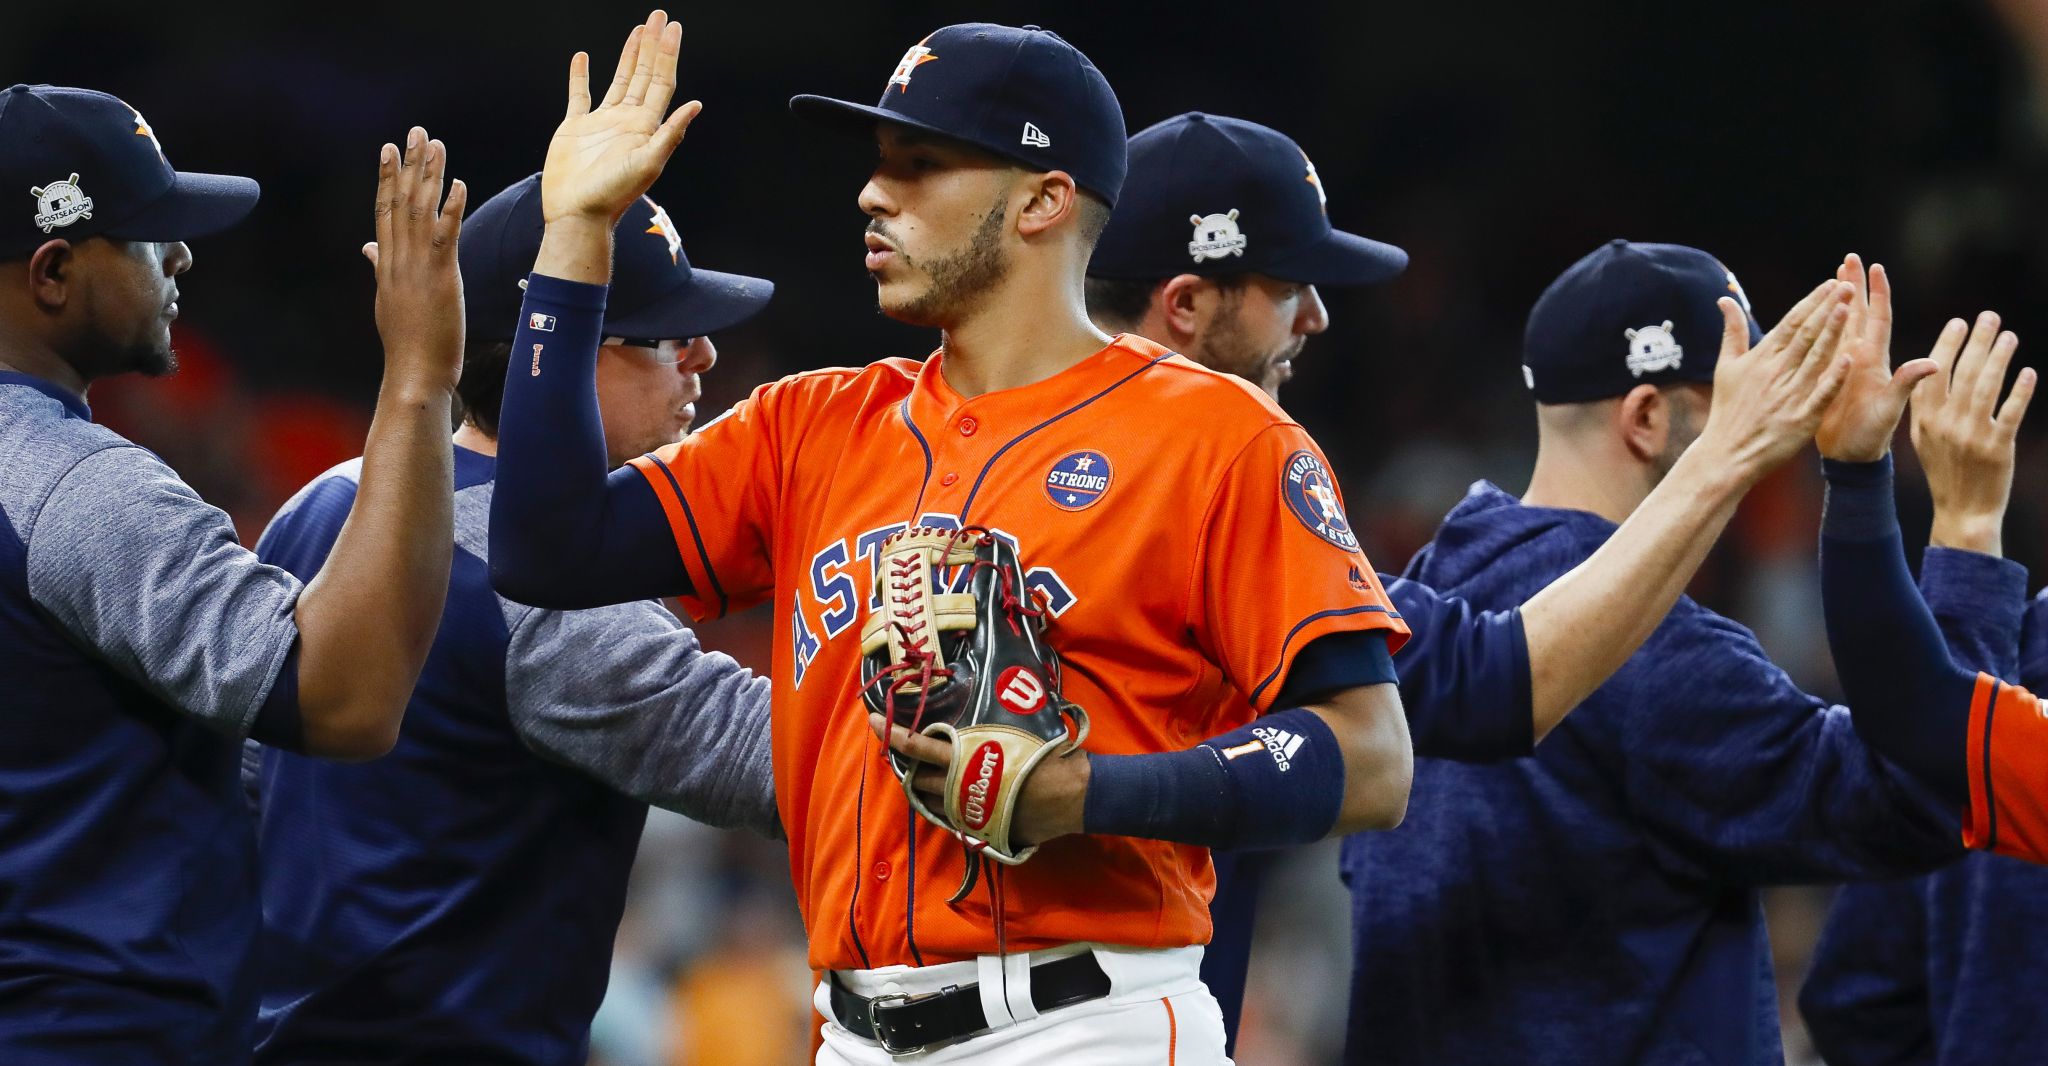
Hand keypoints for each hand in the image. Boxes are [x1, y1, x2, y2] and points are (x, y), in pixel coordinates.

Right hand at [366, 127, 466, 392]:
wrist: (414, 373)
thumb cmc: (408, 343)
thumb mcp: (389, 300)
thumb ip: (380, 268)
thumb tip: (368, 247)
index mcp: (387, 263)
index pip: (384, 210)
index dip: (386, 176)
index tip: (389, 148)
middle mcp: (397, 259)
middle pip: (400, 201)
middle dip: (408, 163)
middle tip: (415, 131)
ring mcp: (416, 267)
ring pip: (420, 211)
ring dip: (429, 175)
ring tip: (436, 144)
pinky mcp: (440, 278)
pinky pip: (445, 236)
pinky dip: (451, 208)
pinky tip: (458, 184)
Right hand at [543, 10, 698, 224]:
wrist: (578, 213)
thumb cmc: (614, 194)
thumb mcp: (648, 163)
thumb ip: (671, 133)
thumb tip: (696, 105)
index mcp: (646, 126)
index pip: (662, 82)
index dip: (668, 54)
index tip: (673, 28)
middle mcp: (628, 121)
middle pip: (645, 74)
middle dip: (653, 45)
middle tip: (659, 15)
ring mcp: (603, 123)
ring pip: (620, 80)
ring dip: (629, 55)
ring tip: (638, 30)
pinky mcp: (577, 128)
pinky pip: (580, 95)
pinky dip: (581, 76)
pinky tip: (583, 58)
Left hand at [869, 713, 1090, 847]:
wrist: (1073, 796)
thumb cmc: (1048, 758)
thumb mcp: (1014, 736)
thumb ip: (986, 738)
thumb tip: (974, 730)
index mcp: (966, 759)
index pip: (919, 746)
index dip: (893, 735)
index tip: (874, 722)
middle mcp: (960, 788)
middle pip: (918, 779)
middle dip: (907, 767)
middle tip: (902, 754)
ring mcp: (968, 812)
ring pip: (933, 802)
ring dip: (927, 789)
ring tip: (929, 776)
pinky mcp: (981, 830)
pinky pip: (955, 818)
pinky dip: (951, 806)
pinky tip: (959, 797)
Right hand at [1688, 276, 1856, 484]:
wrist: (1726, 453)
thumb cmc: (1727, 409)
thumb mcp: (1725, 367)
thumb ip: (1732, 332)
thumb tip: (1725, 300)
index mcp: (1761, 358)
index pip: (1791, 323)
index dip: (1812, 302)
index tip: (1831, 283)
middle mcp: (1775, 372)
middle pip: (1806, 335)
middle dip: (1827, 308)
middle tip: (1847, 285)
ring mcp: (1789, 395)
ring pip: (1815, 358)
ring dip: (1832, 332)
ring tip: (1848, 308)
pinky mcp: (1800, 418)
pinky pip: (1820, 394)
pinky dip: (1834, 376)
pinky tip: (1849, 358)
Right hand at [1815, 256, 1941, 461]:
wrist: (1850, 457)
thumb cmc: (1872, 435)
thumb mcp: (1891, 408)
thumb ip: (1908, 382)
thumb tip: (1935, 362)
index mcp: (1872, 359)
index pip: (1876, 318)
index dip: (1876, 293)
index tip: (1874, 267)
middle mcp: (1857, 357)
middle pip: (1855, 314)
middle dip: (1851, 285)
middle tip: (1848, 258)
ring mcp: (1840, 366)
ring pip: (1838, 325)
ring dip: (1835, 300)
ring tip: (1832, 277)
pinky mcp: (1824, 377)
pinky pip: (1818, 347)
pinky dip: (1816, 328)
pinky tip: (1810, 315)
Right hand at [1911, 311, 2033, 553]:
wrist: (1963, 511)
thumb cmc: (1946, 471)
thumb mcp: (1926, 439)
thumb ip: (1929, 407)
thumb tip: (1937, 369)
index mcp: (1923, 420)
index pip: (1932, 374)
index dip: (1945, 345)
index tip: (1958, 323)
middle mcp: (1944, 424)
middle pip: (1961, 373)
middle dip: (1976, 341)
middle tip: (1989, 316)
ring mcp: (1970, 436)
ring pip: (1986, 387)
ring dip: (1999, 358)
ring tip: (2009, 337)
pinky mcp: (1997, 448)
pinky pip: (2011, 412)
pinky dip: (2020, 391)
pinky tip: (2028, 373)